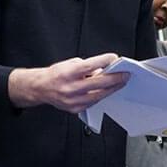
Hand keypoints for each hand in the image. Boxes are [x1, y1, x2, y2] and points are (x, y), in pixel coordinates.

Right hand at [8, 54, 127, 112]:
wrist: (40, 88)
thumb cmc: (56, 74)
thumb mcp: (70, 64)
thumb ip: (87, 66)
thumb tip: (103, 69)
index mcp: (68, 73)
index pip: (90, 66)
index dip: (104, 61)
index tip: (114, 58)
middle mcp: (70, 87)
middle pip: (99, 83)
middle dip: (115, 78)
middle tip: (125, 74)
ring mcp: (73, 100)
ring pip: (99, 95)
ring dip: (112, 88)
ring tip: (120, 82)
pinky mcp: (75, 108)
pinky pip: (93, 102)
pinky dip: (101, 95)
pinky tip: (107, 90)